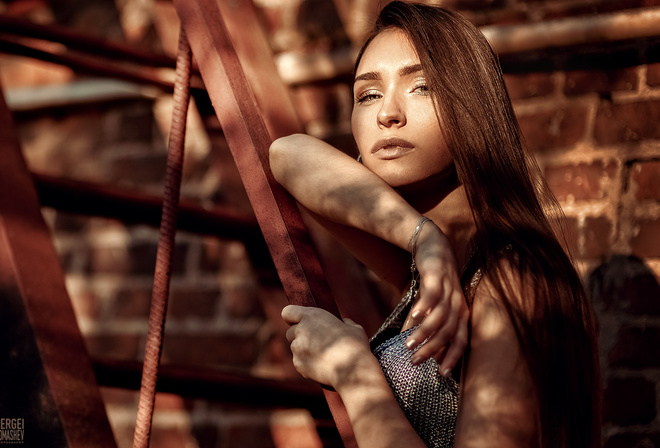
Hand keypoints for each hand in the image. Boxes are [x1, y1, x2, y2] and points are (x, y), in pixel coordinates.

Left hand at [282, 305, 370, 387]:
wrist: (352, 370)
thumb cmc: (355, 346)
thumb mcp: (352, 327)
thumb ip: (343, 323)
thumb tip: (343, 323)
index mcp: (312, 316)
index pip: (288, 312)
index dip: (292, 317)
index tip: (298, 322)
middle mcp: (300, 330)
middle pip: (290, 332)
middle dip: (299, 336)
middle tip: (315, 341)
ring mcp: (297, 348)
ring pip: (296, 348)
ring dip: (304, 351)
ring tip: (323, 356)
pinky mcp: (298, 364)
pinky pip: (299, 362)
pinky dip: (307, 364)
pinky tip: (322, 366)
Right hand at [405, 224, 469, 375]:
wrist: (433, 245)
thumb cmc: (432, 280)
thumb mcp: (433, 305)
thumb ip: (426, 324)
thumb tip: (415, 347)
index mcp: (461, 313)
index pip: (461, 340)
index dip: (453, 358)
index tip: (441, 374)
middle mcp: (458, 303)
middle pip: (448, 332)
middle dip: (432, 349)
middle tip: (414, 362)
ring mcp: (449, 289)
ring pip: (439, 316)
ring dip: (424, 333)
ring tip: (408, 344)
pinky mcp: (436, 276)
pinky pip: (432, 294)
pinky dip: (424, 307)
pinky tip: (413, 318)